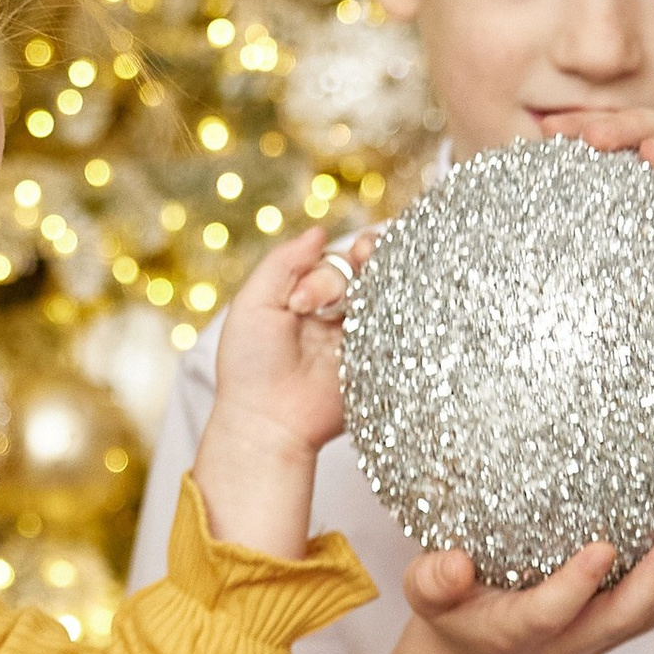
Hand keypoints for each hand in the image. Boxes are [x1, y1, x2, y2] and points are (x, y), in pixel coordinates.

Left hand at [189, 223, 378, 561]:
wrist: (267, 422)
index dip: (329, 268)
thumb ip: (282, 263)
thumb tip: (320, 231)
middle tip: (359, 267)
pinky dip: (402, 310)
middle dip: (366, 261)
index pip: (335, 261)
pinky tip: (394, 308)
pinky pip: (401, 325)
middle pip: (367, 269)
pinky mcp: (381, 359)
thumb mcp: (253, 304)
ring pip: (389, 290)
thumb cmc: (250, 366)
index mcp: (308, 295)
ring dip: (386, 279)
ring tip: (372, 287)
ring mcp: (362, 334)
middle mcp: (338, 312)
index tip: (303, 300)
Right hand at [404, 523, 653, 653]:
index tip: (601, 549)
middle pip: (621, 616)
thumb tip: (454, 564)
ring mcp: (603, 631)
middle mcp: (570, 638)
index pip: (550, 612)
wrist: (481, 642)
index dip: (576, 586)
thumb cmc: (455, 606)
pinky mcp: (625, 618)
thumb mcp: (429, 594)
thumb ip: (435, 581)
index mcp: (518, 629)